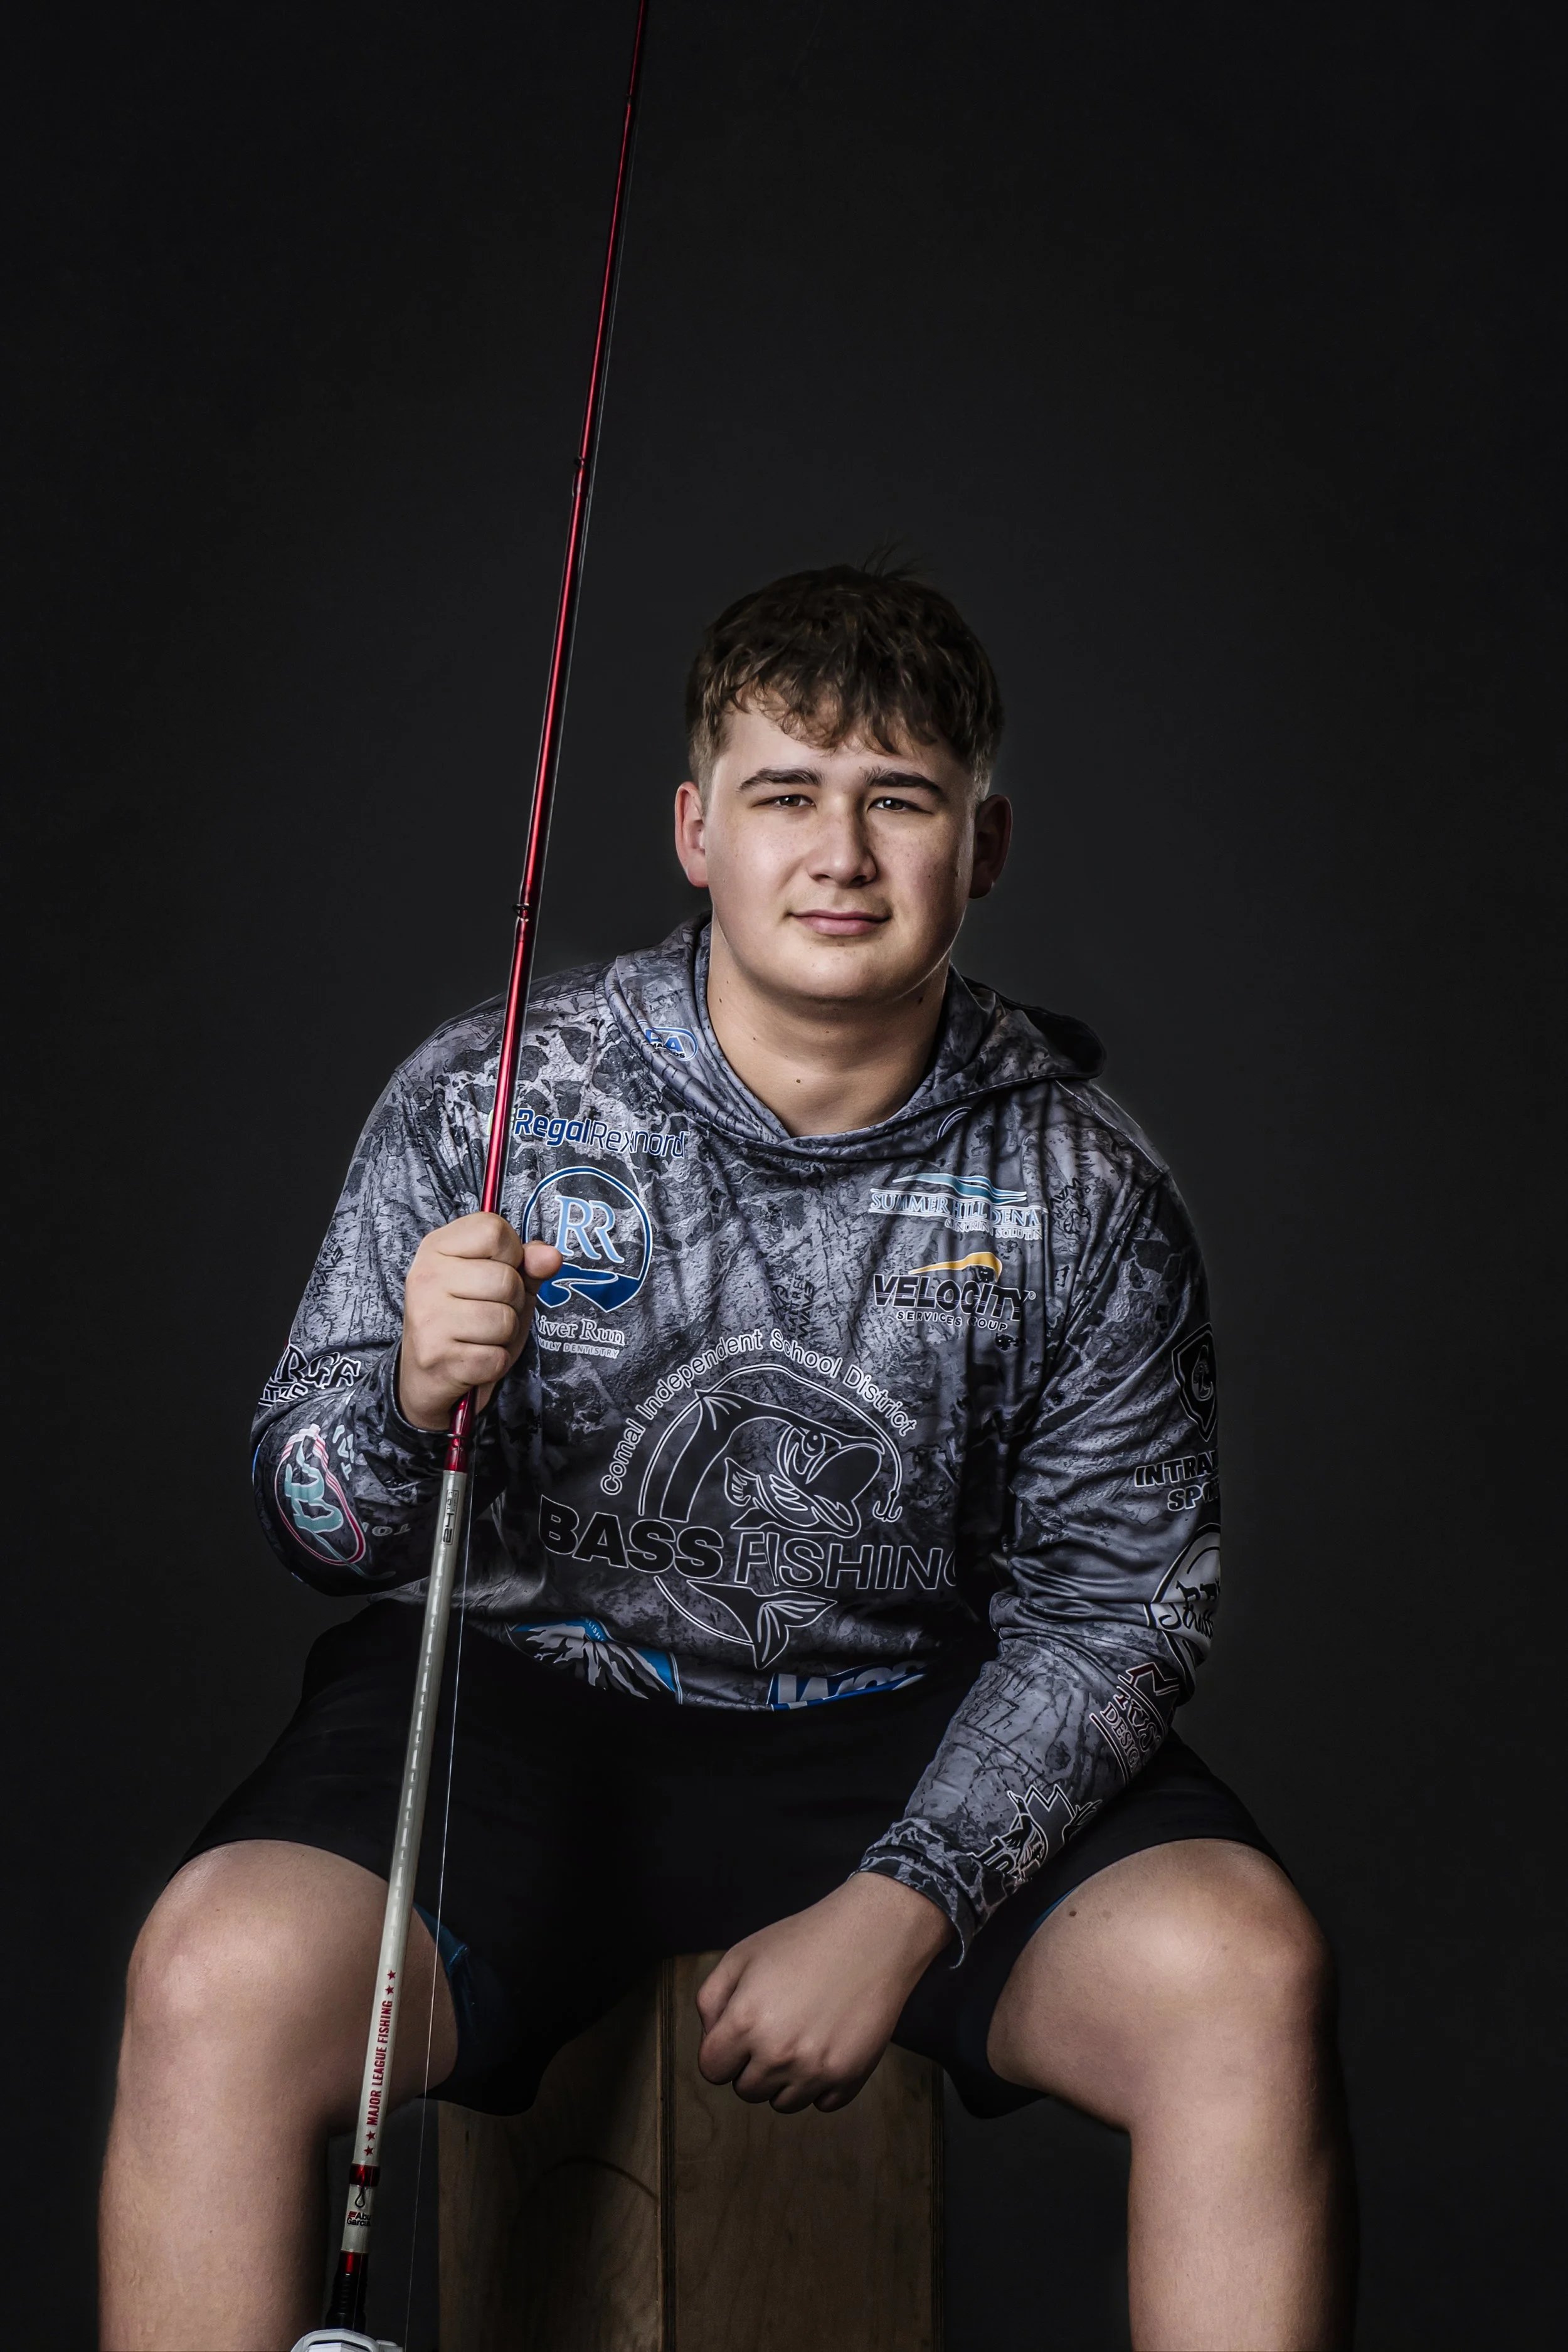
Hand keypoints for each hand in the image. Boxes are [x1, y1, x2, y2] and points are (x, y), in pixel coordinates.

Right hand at [397, 1213, 561, 1429]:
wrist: (426, 1377)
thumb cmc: (468, 1320)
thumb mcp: (498, 1284)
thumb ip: (526, 1265)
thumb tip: (552, 1256)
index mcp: (436, 1247)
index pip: (493, 1229)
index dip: (511, 1254)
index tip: (496, 1270)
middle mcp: (425, 1277)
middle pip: (506, 1279)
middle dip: (514, 1302)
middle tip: (489, 1311)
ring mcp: (428, 1318)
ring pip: (505, 1320)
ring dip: (506, 1335)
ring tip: (482, 1336)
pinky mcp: (437, 1358)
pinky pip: (497, 1357)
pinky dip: (496, 1362)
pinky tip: (474, 1358)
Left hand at [696, 1871, 952, 2113]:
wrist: (871, 1936)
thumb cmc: (803, 1941)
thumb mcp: (742, 1954)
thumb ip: (711, 1999)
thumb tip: (711, 2038)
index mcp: (744, 2021)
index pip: (712, 2070)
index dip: (723, 2050)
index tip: (741, 2033)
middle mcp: (778, 2054)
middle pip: (746, 2090)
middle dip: (753, 2065)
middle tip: (776, 2028)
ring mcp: (816, 2070)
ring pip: (783, 2103)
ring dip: (786, 2078)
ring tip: (803, 2035)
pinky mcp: (849, 2078)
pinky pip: (822, 2103)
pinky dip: (821, 2083)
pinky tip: (828, 2044)